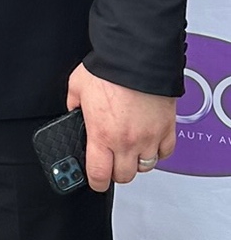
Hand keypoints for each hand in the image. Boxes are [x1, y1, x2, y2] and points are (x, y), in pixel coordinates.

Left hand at [66, 62, 176, 191]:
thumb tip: (73, 111)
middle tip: (112, 162)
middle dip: (115, 172)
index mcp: (102, 135)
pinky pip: (165, 153)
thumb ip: (73, 104)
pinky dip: (158, 151)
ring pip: (145, 166)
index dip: (95, 182)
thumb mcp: (77, 87)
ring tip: (130, 150)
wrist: (137, 57)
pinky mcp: (166, 129)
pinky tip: (150, 143)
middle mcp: (127, 141)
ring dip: (136, 161)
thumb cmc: (108, 70)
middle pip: (124, 176)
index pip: (99, 175)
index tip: (95, 180)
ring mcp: (149, 137)